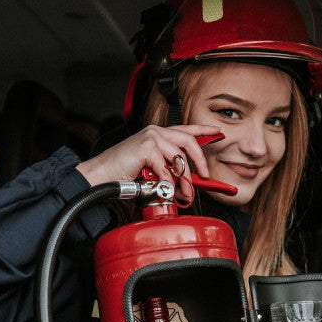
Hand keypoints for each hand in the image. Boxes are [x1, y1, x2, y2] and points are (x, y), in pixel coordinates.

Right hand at [75, 124, 220, 199]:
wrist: (104, 175)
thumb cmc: (125, 172)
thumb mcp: (153, 169)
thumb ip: (169, 170)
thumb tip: (187, 183)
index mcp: (158, 134)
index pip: (186, 129)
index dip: (204, 130)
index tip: (217, 132)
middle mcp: (156, 132)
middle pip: (189, 142)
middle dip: (201, 161)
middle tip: (205, 176)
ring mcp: (151, 138)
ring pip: (179, 158)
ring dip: (185, 179)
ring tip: (184, 192)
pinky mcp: (146, 148)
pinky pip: (166, 168)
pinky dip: (167, 181)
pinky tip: (163, 187)